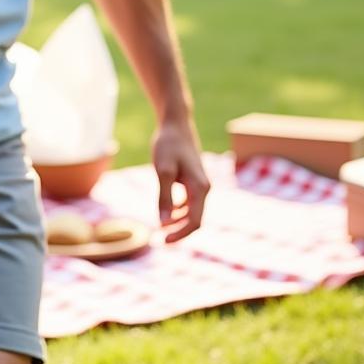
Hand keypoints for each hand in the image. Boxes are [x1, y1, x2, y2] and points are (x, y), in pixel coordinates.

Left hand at [152, 119, 209, 242]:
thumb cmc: (168, 145)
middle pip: (195, 219)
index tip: (163, 239)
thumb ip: (164, 197)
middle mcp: (204, 188)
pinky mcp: (192, 180)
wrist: (175, 124)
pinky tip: (166, 211)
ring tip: (160, 226)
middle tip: (160, 238)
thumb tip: (163, 223)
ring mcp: (199, 184)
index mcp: (200, 188)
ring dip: (178, 221)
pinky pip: (189, 202)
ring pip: (192, 212)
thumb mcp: (163, 171)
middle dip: (179, 230)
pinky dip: (178, 210)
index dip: (180, 234)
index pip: (195, 222)